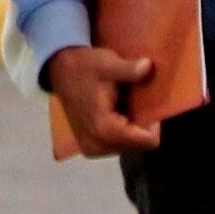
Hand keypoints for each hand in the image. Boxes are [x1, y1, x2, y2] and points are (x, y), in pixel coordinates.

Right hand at [44, 42, 163, 156]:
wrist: (60, 70)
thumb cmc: (85, 67)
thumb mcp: (108, 64)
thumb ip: (130, 70)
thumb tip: (149, 66)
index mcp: (104, 129)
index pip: (147, 141)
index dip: (154, 122)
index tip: (147, 103)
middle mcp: (98, 145)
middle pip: (139, 145)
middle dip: (142, 125)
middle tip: (134, 101)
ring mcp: (92, 149)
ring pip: (130, 146)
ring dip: (132, 128)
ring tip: (123, 105)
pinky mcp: (90, 147)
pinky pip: (118, 145)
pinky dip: (122, 131)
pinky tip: (116, 113)